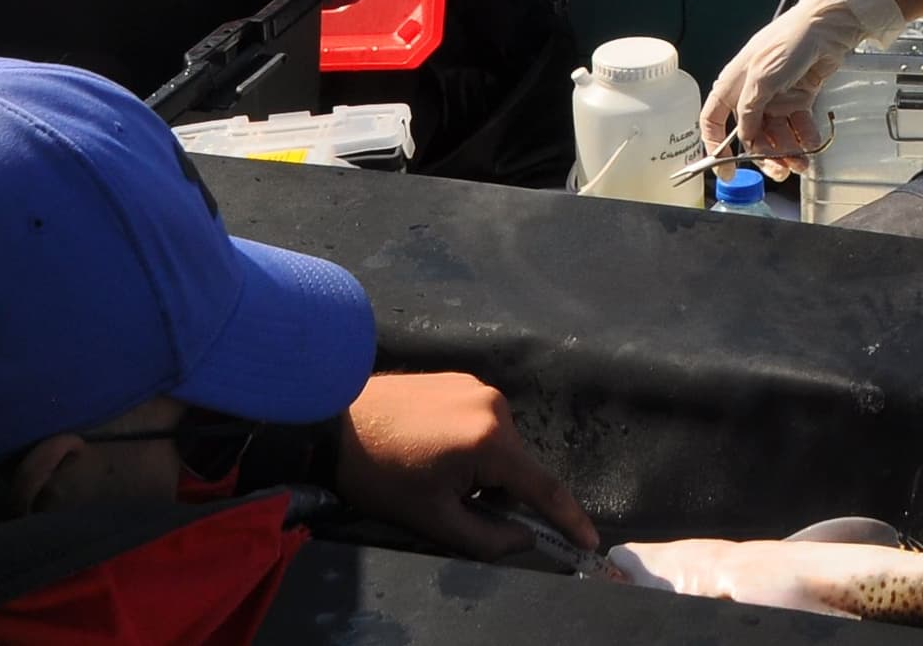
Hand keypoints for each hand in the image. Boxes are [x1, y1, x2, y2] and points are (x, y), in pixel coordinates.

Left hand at [329, 371, 597, 560]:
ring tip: (433, 474)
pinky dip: (470, 446)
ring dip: (482, 469)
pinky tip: (431, 451)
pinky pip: (482, 423)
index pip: (542, 487)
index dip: (568, 519)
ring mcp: (478, 387)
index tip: (589, 542)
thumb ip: (487, 537)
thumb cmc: (381, 475)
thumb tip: (526, 539)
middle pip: (517, 467)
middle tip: (451, 504)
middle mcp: (496, 406)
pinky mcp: (460, 379)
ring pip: (499, 446)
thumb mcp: (433, 519)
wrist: (332, 420)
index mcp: (491, 441)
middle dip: (498, 493)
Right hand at [698, 0, 907, 169]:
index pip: (713, 119)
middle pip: (751, 133)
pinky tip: (812, 146)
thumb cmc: (790, 41)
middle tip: (777, 170)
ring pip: (776, 133)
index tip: (726, 170)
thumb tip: (745, 136)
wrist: (828, 27)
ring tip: (800, 164)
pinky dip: (804, 138)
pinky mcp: (800, 97)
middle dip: (763, 154)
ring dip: (787, 151)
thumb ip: (750, 109)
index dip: (714, 145)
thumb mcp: (762, 77)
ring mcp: (777, 96)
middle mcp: (753, 92)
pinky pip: (798, 125)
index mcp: (734, 84)